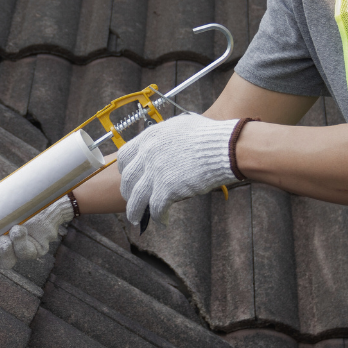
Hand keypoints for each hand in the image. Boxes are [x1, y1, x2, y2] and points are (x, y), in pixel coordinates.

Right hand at [0, 182, 74, 272]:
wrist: (37, 191)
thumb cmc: (8, 196)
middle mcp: (0, 250)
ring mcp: (17, 250)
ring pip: (7, 262)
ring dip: (3, 253)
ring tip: (3, 238)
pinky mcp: (34, 248)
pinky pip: (26, 252)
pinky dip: (20, 243)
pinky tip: (18, 230)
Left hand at [116, 113, 239, 227]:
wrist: (222, 147)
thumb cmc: (207, 135)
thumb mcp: (179, 126)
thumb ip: (164, 136)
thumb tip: (163, 140)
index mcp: (149, 138)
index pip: (125, 156)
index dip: (125, 170)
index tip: (128, 177)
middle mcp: (148, 154)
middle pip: (129, 180)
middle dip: (128, 192)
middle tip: (132, 199)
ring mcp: (156, 173)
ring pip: (137, 198)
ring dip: (135, 211)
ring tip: (136, 218)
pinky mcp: (167, 189)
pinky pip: (156, 208)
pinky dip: (159, 217)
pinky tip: (163, 221)